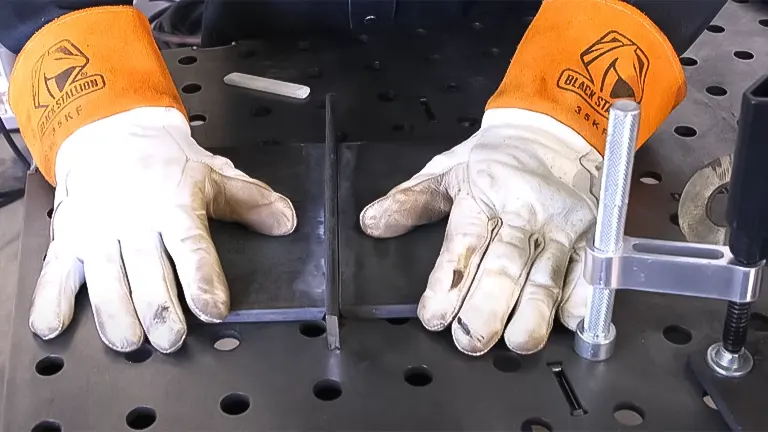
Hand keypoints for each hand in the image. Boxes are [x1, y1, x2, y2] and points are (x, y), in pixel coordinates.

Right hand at [29, 107, 295, 352]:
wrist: (109, 129)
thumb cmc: (166, 160)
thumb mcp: (214, 174)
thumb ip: (250, 201)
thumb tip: (286, 222)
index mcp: (174, 205)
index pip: (191, 246)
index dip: (203, 279)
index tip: (214, 308)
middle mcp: (134, 219)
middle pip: (147, 271)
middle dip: (159, 309)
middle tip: (171, 338)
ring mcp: (98, 229)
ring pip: (104, 278)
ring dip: (115, 313)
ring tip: (129, 341)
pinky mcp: (69, 236)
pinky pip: (57, 271)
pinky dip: (51, 299)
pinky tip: (53, 326)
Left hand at [360, 109, 600, 354]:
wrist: (555, 129)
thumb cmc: (496, 157)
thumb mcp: (448, 169)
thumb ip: (412, 200)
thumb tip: (371, 224)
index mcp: (482, 195)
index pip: (462, 245)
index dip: (447, 284)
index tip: (433, 317)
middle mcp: (523, 212)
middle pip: (505, 266)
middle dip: (487, 308)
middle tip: (471, 341)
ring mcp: (561, 226)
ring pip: (547, 275)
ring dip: (533, 313)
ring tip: (519, 342)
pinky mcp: (592, 235)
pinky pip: (589, 272)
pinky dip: (582, 299)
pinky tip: (569, 323)